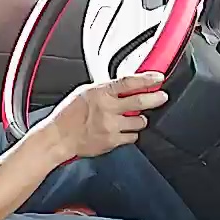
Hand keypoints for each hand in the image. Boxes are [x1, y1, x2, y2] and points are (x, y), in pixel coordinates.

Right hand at [44, 72, 168, 158]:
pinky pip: (132, 137)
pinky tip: (123, 130)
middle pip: (140, 102)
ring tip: (133, 118)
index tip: (158, 78)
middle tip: (162, 97)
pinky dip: (130, 133)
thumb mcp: (85, 93)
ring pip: (139, 121)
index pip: (129, 82)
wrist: (58, 138)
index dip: (147, 79)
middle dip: (155, 98)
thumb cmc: (68, 115)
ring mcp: (110, 127)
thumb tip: (126, 86)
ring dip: (139, 119)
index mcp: (100, 93)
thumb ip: (105, 90)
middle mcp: (107, 109)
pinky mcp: (112, 142)